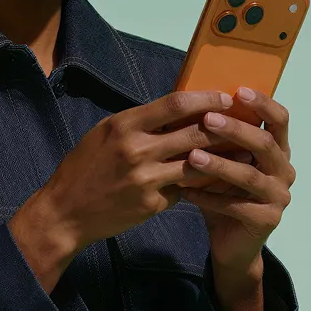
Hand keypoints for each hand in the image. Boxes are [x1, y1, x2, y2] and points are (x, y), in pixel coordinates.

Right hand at [35, 89, 237, 253]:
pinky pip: (185, 188)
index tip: (225, 97)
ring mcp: (147, 179)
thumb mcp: (104, 133)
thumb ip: (138, 122)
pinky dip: (200, 182)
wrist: (66, 212)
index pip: (175, 104)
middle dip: (223, 128)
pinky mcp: (153, 204)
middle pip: (194, 133)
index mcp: (124, 125)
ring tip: (244, 152)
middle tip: (244, 124)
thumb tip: (176, 110)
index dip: (206, 98)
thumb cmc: (84, 167)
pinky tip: (218, 180)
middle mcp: (137, 150)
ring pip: (198, 164)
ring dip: (223, 158)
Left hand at [178, 87, 295, 275]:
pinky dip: (209, 197)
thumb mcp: (221, 159)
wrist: (230, 242)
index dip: (263, 104)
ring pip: (249, 175)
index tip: (239, 91)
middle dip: (237, 129)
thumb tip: (186, 101)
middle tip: (208, 119)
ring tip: (192, 156)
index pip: (280, 119)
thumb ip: (216, 136)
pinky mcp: (267, 220)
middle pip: (266, 143)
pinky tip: (186, 191)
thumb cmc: (223, 191)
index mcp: (278, 150)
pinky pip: (236, 205)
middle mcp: (284, 170)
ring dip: (220, 164)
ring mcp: (279, 197)